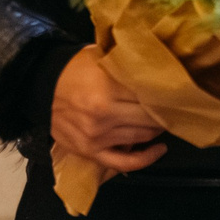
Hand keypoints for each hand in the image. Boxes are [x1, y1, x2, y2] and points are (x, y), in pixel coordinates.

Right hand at [50, 47, 167, 172]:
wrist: (40, 85)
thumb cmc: (75, 68)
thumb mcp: (103, 57)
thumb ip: (129, 65)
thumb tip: (162, 69)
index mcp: (107, 88)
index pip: (150, 95)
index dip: (167, 94)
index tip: (179, 92)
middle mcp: (104, 115)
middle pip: (150, 118)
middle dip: (166, 112)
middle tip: (176, 106)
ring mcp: (97, 136)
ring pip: (142, 137)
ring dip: (157, 130)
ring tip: (165, 120)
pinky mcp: (90, 151)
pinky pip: (124, 162)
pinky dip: (146, 159)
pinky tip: (159, 149)